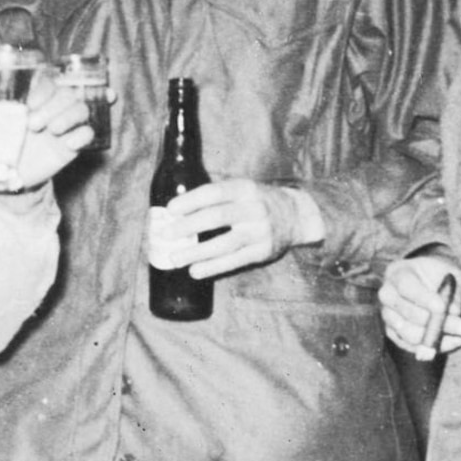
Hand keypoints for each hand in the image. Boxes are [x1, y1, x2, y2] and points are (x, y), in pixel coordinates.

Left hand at [0, 72, 96, 191]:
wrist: (1, 175)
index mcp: (31, 97)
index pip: (48, 81)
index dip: (43, 89)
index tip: (28, 103)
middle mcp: (49, 107)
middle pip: (67, 93)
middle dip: (53, 106)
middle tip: (32, 124)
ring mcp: (62, 125)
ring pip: (81, 108)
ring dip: (68, 117)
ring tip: (51, 131)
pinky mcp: (70, 145)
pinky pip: (88, 133)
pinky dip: (82, 135)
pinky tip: (69, 144)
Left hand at [160, 180, 317, 278]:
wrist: (295, 215)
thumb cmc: (255, 202)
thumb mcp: (241, 190)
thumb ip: (216, 198)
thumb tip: (174, 212)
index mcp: (244, 189)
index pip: (214, 192)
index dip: (191, 200)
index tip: (170, 209)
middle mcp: (254, 209)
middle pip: (217, 217)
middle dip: (187, 227)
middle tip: (165, 234)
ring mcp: (260, 231)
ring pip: (224, 244)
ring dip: (196, 252)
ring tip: (174, 258)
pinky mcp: (263, 251)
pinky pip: (234, 261)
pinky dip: (213, 267)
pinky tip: (195, 271)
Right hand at [378, 253, 460, 360]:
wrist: (425, 281)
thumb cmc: (438, 274)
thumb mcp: (450, 272)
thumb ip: (452, 289)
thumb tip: (453, 312)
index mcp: (398, 274)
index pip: (406, 288)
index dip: (423, 298)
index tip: (443, 307)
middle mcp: (388, 296)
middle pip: (409, 314)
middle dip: (440, 324)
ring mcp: (388, 317)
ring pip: (410, 334)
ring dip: (439, 339)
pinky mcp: (393, 334)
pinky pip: (412, 347)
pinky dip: (434, 348)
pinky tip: (454, 342)